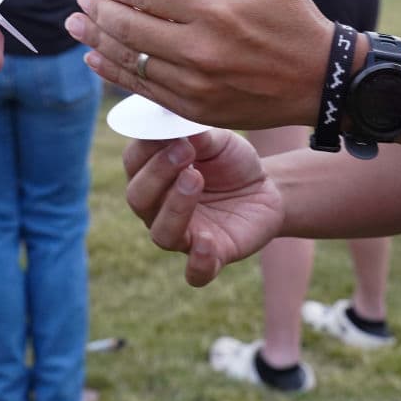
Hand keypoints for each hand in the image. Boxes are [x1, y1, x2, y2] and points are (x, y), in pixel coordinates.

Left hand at [64, 0, 332, 129]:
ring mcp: (194, 85)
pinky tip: (96, 58)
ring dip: (96, 40)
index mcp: (215, 10)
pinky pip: (143, 89)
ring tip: (76, 25)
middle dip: (98, 10)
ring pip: (130, 60)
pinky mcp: (195, 109)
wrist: (319, 81)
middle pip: (129, 27)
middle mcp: (199, 49)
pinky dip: (114, 72)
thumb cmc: (294, 17)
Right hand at [124, 130, 283, 286]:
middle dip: (158, 174)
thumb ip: (199, 135)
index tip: (172, 134)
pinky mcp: (211, 257)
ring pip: (161, 233)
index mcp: (153, 175)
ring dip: (174, 207)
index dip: (146, 148)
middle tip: (185, 153)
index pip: (133, 162)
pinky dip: (198, 262)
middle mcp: (158, 208)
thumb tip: (180, 127)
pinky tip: (207, 241)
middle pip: (139, 198)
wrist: (266, 189)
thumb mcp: (220, 141)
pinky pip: (196, 272)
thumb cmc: (230, 162)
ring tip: (195, 179)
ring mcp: (183, 235)